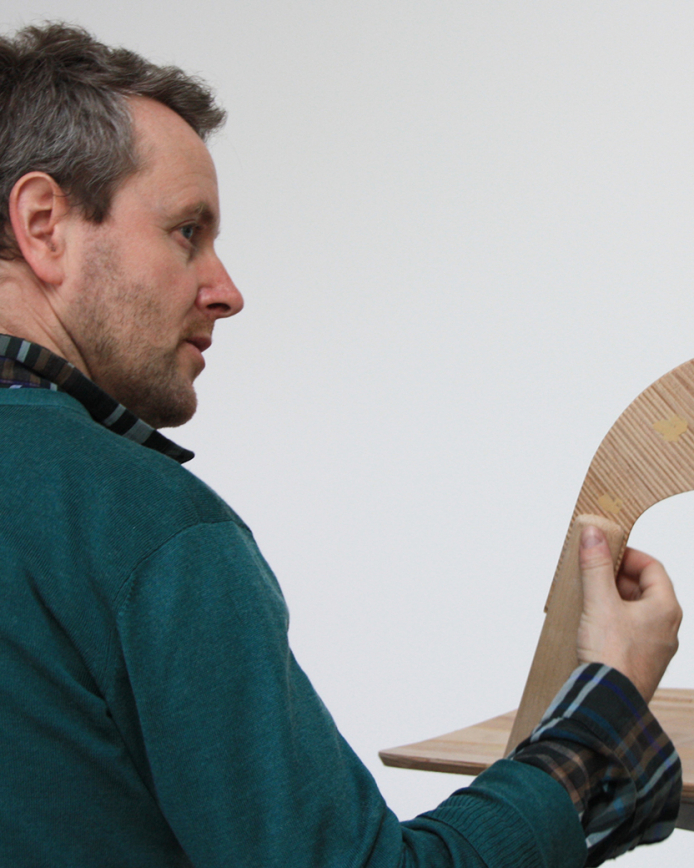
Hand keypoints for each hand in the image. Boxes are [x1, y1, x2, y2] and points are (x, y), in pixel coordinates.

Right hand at [576, 525, 681, 702]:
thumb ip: (596, 565)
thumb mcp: (600, 602)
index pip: (652, 567)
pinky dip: (608, 620)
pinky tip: (588, 623)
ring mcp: (653, 647)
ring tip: (585, 597)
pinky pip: (626, 631)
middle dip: (613, 577)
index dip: (626, 554)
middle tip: (589, 572)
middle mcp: (665, 628)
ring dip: (609, 599)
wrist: (607, 703)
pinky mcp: (638, 661)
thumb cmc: (612, 656)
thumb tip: (594, 534)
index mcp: (665, 609)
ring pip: (632, 610)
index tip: (603, 551)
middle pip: (642, 587)